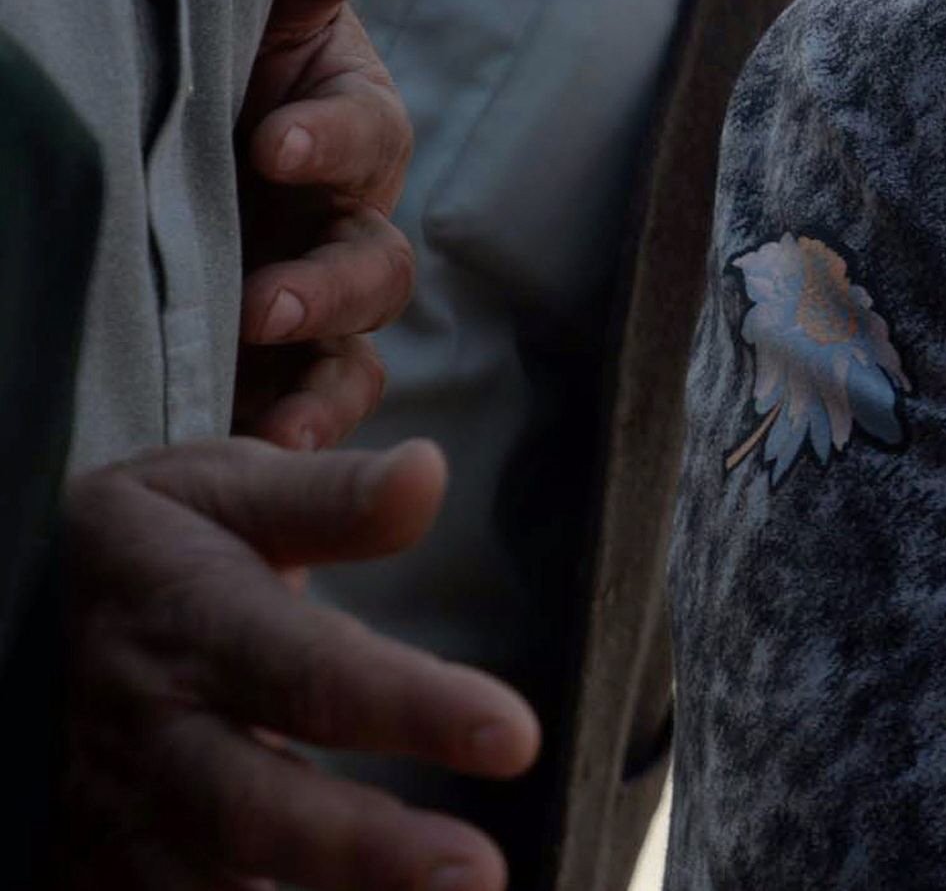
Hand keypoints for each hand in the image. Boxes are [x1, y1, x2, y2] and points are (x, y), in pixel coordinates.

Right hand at [54, 436, 540, 890]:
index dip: (413, 707)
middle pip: (254, 808)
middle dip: (367, 852)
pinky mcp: (94, 873)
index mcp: (194, 627)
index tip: (514, 737)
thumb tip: (428, 475)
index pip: (313, 673)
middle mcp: (154, 737)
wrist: (0, 610)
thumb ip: (329, 496)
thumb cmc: (140, 550)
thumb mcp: (219, 490)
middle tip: (478, 875)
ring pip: (204, 890)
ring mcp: (117, 819)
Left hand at [234, 0, 416, 448]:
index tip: (272, 144)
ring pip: (358, 352)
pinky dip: (299, 437)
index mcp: (349, 131)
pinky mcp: (286, 374)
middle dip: (326, 287)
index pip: (367, 133)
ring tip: (272, 416)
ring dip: (323, 385)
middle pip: (377, 265)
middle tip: (266, 302)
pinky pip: (316, 411)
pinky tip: (255, 453)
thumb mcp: (250, 19)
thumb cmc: (222, 76)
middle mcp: (348, 224)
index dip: (331, 139)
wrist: (167, 159)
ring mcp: (320, 308)